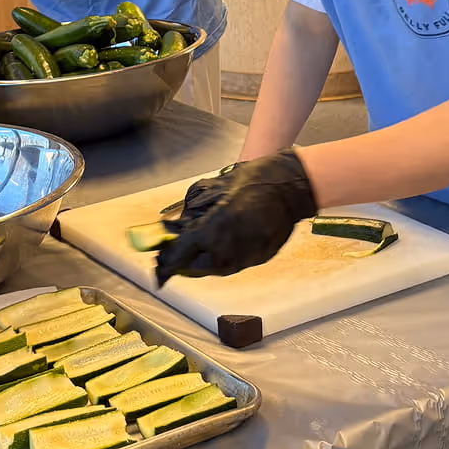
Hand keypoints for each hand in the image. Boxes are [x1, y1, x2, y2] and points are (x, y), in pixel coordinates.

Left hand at [155, 150, 316, 283]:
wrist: (291, 186)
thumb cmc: (255, 180)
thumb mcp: (215, 188)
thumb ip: (192, 211)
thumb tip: (176, 227)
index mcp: (213, 230)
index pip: (178, 255)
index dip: (164, 263)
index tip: (157, 268)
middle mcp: (227, 250)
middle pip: (193, 268)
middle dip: (181, 262)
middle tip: (172, 255)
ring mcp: (245, 258)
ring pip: (213, 269)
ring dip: (200, 261)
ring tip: (195, 247)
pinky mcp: (258, 259)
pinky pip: (232, 264)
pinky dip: (221, 257)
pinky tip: (220, 243)